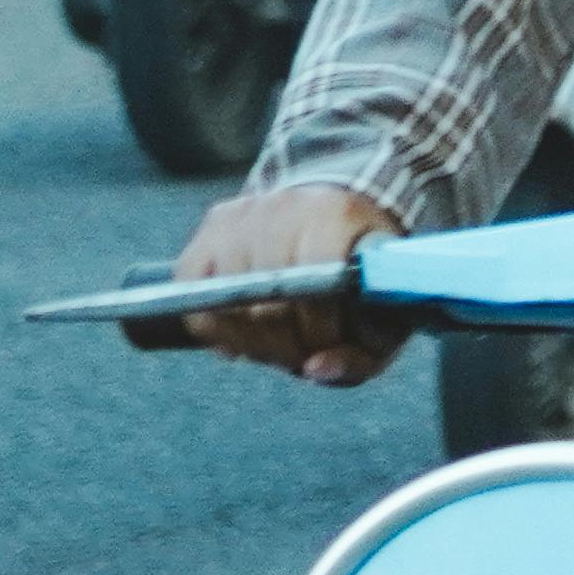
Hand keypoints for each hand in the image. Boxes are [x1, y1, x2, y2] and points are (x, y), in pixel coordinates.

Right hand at [172, 183, 407, 383]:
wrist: (339, 216)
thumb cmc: (361, 278)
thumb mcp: (382, 320)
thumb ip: (358, 355)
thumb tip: (314, 368)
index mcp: (337, 217)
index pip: (312, 286)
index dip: (316, 330)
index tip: (325, 345)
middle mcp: (287, 206)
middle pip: (262, 300)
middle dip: (280, 343)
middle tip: (296, 352)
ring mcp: (245, 211)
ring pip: (224, 299)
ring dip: (247, 336)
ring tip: (273, 340)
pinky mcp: (214, 222)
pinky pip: (191, 289)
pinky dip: (212, 322)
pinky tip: (239, 332)